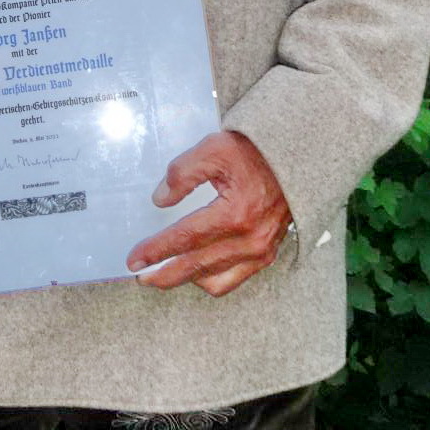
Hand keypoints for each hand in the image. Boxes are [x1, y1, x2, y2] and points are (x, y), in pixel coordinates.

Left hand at [125, 130, 291, 297]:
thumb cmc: (254, 152)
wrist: (294, 159)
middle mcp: (249, 239)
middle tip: (140, 276)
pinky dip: (211, 280)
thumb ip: (183, 174)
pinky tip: (195, 273)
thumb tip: (160, 200)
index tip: (134, 259)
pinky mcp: (267, 255)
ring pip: (214, 280)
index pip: (184, 239)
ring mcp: (260, 251)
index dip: (156, 250)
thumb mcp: (214, 149)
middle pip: (196, 266)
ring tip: (163, 274)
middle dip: (163, 274)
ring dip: (185, 280)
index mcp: (235, 213)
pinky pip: (234, 280)